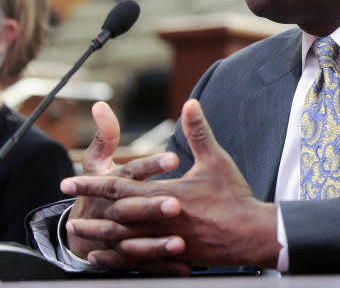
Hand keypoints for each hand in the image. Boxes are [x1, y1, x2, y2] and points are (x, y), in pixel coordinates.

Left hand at [63, 99, 279, 272]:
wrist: (249, 234)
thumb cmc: (232, 195)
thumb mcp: (216, 159)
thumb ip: (198, 132)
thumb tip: (190, 103)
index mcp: (165, 194)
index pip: (119, 188)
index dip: (91, 185)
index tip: (67, 183)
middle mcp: (159, 219)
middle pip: (114, 219)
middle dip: (90, 217)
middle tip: (69, 219)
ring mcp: (165, 240)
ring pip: (122, 242)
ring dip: (99, 238)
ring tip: (82, 238)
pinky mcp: (175, 254)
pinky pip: (138, 260)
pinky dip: (119, 258)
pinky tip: (109, 257)